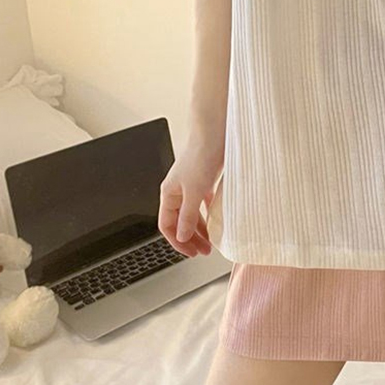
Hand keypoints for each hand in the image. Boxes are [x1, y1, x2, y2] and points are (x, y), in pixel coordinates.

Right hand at [157, 140, 222, 256]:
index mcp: (169, 194)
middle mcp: (178, 190)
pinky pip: (203, 202)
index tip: (191, 253)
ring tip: (211, 240)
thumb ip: (187, 215)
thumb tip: (182, 235)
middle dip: (190, 238)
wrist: (216, 131)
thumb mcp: (194, 191)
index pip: (167, 226)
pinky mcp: (205, 178)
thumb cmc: (202, 155)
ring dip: (200, 228)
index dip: (177, 242)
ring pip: (192, 213)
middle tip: (203, 251)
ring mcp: (191, 184)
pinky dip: (208, 213)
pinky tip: (217, 220)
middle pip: (180, 221)